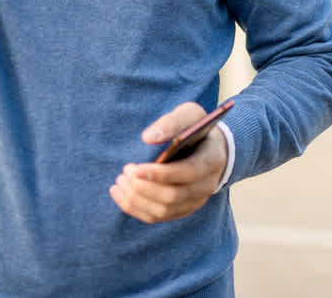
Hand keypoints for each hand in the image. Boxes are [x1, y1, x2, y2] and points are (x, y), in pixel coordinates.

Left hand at [110, 102, 228, 223]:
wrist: (210, 148)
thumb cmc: (196, 128)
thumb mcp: (189, 115)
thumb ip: (171, 122)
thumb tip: (148, 138)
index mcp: (211, 160)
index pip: (188, 172)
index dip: (160, 174)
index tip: (134, 169)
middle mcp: (207, 186)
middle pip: (173, 196)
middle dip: (143, 187)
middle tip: (124, 172)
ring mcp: (195, 201)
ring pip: (163, 210)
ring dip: (136, 199)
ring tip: (119, 181)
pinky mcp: (181, 209)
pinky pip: (157, 216)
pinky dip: (135, 208)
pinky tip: (120, 193)